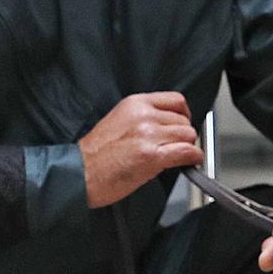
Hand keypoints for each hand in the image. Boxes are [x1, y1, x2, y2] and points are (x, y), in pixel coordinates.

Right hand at [81, 91, 204, 207]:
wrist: (79, 173)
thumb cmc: (94, 154)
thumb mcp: (119, 121)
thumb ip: (144, 118)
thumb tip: (168, 126)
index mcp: (135, 104)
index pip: (176, 100)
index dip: (184, 115)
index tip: (183, 124)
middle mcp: (143, 115)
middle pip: (184, 120)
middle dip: (184, 135)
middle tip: (177, 146)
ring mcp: (148, 134)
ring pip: (188, 135)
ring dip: (187, 147)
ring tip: (178, 156)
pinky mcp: (152, 155)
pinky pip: (187, 151)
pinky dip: (193, 158)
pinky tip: (188, 162)